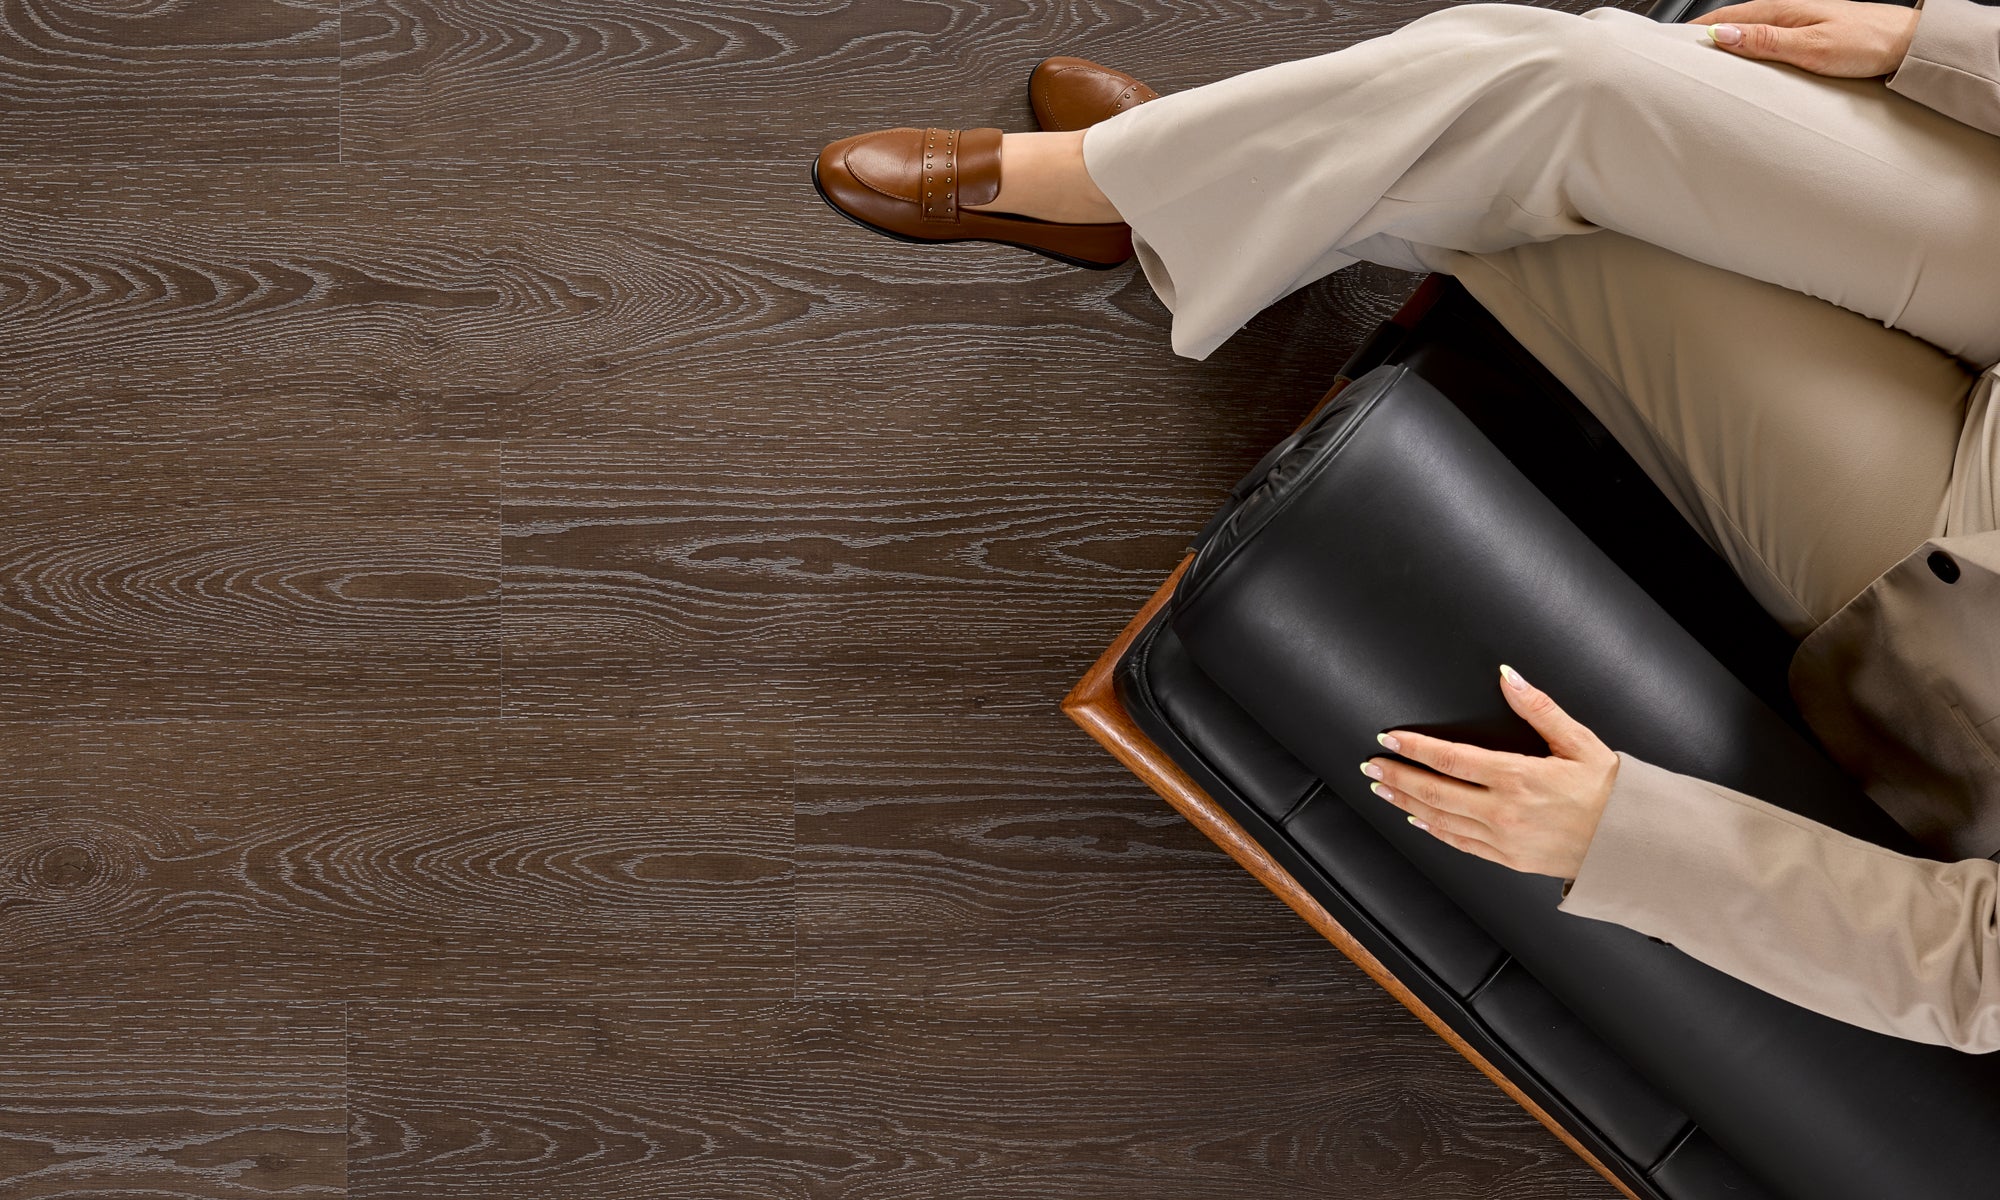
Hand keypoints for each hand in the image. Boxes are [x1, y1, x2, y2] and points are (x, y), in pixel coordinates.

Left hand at [1361, 664, 1619, 880]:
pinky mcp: (1509, 860)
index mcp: (1519, 777)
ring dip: (1406, 803)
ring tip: (1382, 789)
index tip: (1388, 739)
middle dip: (1397, 776)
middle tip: (1370, 766)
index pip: (1450, 759)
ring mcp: (1504, 839)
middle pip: (1435, 791)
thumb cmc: (1610, 791)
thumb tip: (1508, 675)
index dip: (1414, 748)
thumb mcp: (1579, 741)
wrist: (1633, 843)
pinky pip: (1461, 844)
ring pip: (1441, 820)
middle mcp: (1505, 811)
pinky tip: (1417, 820)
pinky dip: (1434, 831)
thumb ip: (1538, 707)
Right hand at [1688, 0, 1919, 78]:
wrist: (1908, 45)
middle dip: (1703, 39)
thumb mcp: (1810, 46)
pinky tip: (1743, 65)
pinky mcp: (1807, 39)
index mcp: (1783, 11)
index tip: (1669, 45)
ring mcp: (1797, 26)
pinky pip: (1765, 44)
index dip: (1695, 30)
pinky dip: (1746, 53)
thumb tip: (1723, 35)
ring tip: (1701, 64)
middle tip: (1676, 59)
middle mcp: (1787, 14)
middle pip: (1733, 25)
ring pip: (1748, 34)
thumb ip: (1765, 41)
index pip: (1725, 17)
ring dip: (1724, 47)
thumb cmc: (1867, 42)